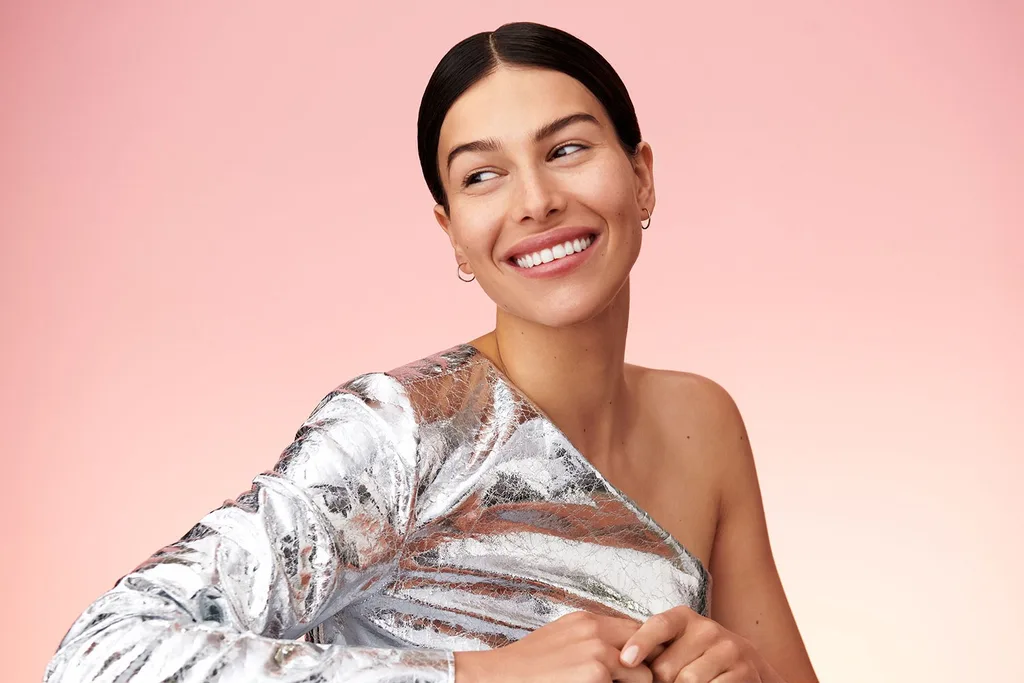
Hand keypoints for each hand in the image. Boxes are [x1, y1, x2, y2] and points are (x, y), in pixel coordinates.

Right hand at [455, 611, 654, 682]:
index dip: (641, 652)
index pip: (634, 630)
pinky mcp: (597, 672)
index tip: (637, 670)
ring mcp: (597, 650)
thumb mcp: (560, 642)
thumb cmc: (527, 670)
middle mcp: (594, 629)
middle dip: (645, 668)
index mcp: (586, 620)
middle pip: (646, 645)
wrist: (499, 678)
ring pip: (645, 674)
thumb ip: (589, 642)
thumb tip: (617, 656)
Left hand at [618, 606, 767, 682]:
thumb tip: (626, 663)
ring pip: (688, 681)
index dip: (641, 642)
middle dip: (660, 682)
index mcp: (684, 618)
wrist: (746, 664)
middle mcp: (707, 629)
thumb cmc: (698, 655)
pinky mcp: (743, 671)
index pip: (659, 626)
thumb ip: (655, 648)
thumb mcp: (677, 643)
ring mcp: (728, 649)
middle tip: (664, 682)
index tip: (626, 660)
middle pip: (667, 667)